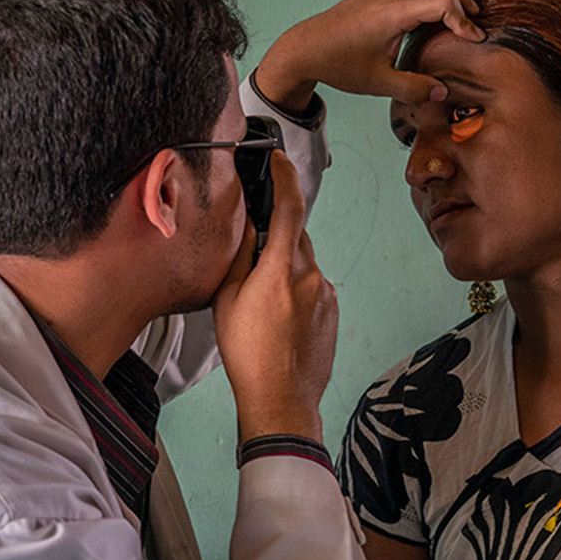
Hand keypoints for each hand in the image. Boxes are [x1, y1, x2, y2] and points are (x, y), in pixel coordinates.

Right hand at [212, 150, 338, 441]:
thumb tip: (247, 223)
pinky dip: (297, 290)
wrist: (282, 399)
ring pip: (305, 264)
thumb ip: (241, 256)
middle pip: (297, 237)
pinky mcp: (333, 312)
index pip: (290, 207)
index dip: (284, 177)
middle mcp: (312, 276)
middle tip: (252, 256)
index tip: (278, 160)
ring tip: (262, 301)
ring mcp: (327, 295)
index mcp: (281, 269)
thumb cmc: (248, 355)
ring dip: (285, 268)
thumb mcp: (227, 300)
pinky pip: (314, 287)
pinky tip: (278, 317)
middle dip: (277, 236)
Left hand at [254, 0, 487, 111]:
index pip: (443, 1)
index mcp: (393, 12)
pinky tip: (438, 14)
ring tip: (470, 5)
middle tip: (478, 9)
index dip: (464, 20)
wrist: (304, 49)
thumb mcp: (378, 83)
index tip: (474, 39)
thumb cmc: (338, 64)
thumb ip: (413, 88)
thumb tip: (443, 92)